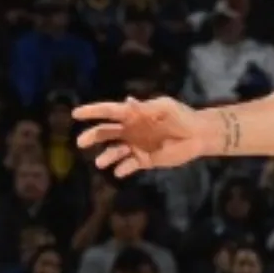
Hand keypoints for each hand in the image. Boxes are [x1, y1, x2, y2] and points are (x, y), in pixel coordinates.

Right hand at [74, 97, 205, 176]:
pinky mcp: (144, 160)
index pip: (108, 112)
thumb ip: (145, 108)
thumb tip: (127, 101)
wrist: (197, 135)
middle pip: (106, 133)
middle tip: (80, 142)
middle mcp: (130, 130)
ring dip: (106, 156)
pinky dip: (122, 169)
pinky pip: (128, 165)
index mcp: (132, 114)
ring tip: (101, 163)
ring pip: (114, 151)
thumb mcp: (164, 108)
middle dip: (92, 136)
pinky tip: (119, 171)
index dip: (92, 112)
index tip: (75, 114)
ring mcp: (136, 146)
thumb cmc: (181, 116)